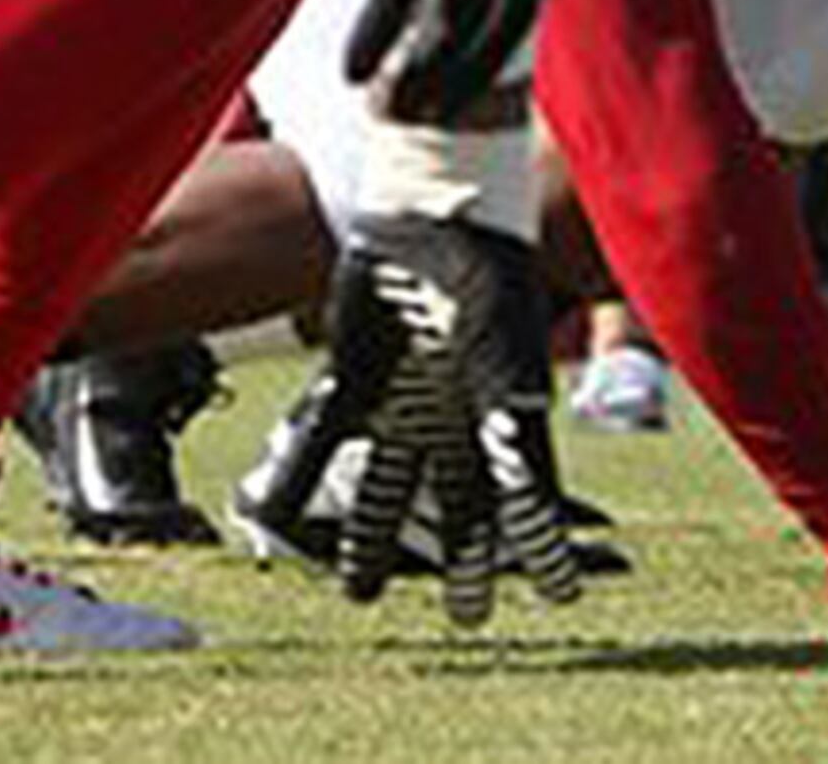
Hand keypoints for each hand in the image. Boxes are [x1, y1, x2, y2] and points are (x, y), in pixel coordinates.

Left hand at [260, 215, 581, 623]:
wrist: (433, 208)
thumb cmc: (486, 264)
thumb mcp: (506, 338)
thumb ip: (508, 399)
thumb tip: (525, 456)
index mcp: (501, 411)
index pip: (527, 493)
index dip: (542, 546)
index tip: (560, 596)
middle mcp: (454, 417)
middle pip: (462, 507)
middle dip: (465, 564)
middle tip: (468, 619)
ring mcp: (403, 403)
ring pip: (390, 490)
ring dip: (373, 542)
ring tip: (359, 593)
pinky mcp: (353, 380)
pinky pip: (322, 441)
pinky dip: (296, 476)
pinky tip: (267, 512)